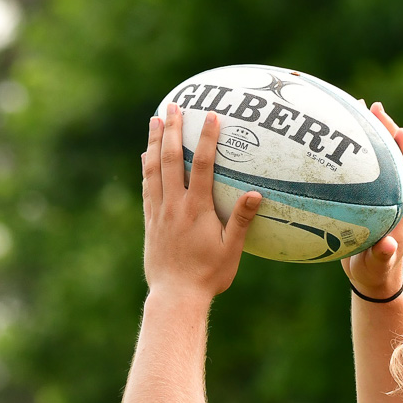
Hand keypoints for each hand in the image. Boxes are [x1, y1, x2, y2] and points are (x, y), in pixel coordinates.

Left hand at [141, 103, 261, 298]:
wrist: (175, 296)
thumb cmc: (208, 275)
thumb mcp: (231, 250)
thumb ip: (241, 220)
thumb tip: (255, 193)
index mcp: (196, 209)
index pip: (203, 165)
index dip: (208, 138)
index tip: (212, 116)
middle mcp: (174, 205)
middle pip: (172, 159)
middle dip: (173, 130)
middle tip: (174, 106)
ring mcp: (159, 212)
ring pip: (154, 169)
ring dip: (155, 142)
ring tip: (156, 120)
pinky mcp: (150, 221)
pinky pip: (147, 187)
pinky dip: (147, 168)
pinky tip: (147, 156)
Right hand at [341, 102, 402, 299]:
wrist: (372, 279)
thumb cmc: (375, 273)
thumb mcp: (376, 267)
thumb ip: (382, 257)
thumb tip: (389, 246)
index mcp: (402, 210)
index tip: (398, 131)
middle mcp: (394, 197)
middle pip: (395, 157)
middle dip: (385, 130)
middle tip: (372, 107)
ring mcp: (380, 196)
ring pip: (377, 159)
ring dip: (368, 135)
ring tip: (354, 109)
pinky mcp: (366, 200)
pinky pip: (359, 172)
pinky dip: (348, 155)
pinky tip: (328, 142)